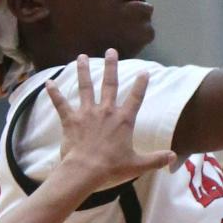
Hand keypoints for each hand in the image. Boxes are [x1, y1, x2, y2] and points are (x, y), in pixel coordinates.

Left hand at [46, 49, 174, 188]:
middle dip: (111, 66)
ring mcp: (87, 113)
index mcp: (123, 120)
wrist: (85, 171)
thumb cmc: (112, 168)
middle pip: (110, 84)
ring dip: (83, 71)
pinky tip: (48, 83)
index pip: (135, 98)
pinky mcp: (70, 119)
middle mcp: (106, 111)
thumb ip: (156, 159)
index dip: (141, 84)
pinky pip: (61, 104)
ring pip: (85, 87)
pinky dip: (54, 93)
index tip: (144, 71)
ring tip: (81, 56)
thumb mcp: (137, 165)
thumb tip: (174, 157)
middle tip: (111, 51)